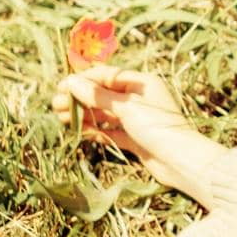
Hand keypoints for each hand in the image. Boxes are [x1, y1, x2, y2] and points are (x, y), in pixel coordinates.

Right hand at [52, 66, 218, 199]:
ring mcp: (137, 119)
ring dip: (84, 115)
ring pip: (105, 114)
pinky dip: (96, 130)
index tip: (62, 87)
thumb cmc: (156, 127)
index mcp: (141, 83)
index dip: (83, 80)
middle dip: (80, 99)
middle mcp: (139, 99)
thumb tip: (72, 82)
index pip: (108, 76)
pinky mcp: (136, 138)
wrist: (180, 161)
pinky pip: (111, 131)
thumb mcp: (126, 108)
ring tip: (61, 118)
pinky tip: (79, 131)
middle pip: (104, 95)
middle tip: (56, 105)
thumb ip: (98, 96)